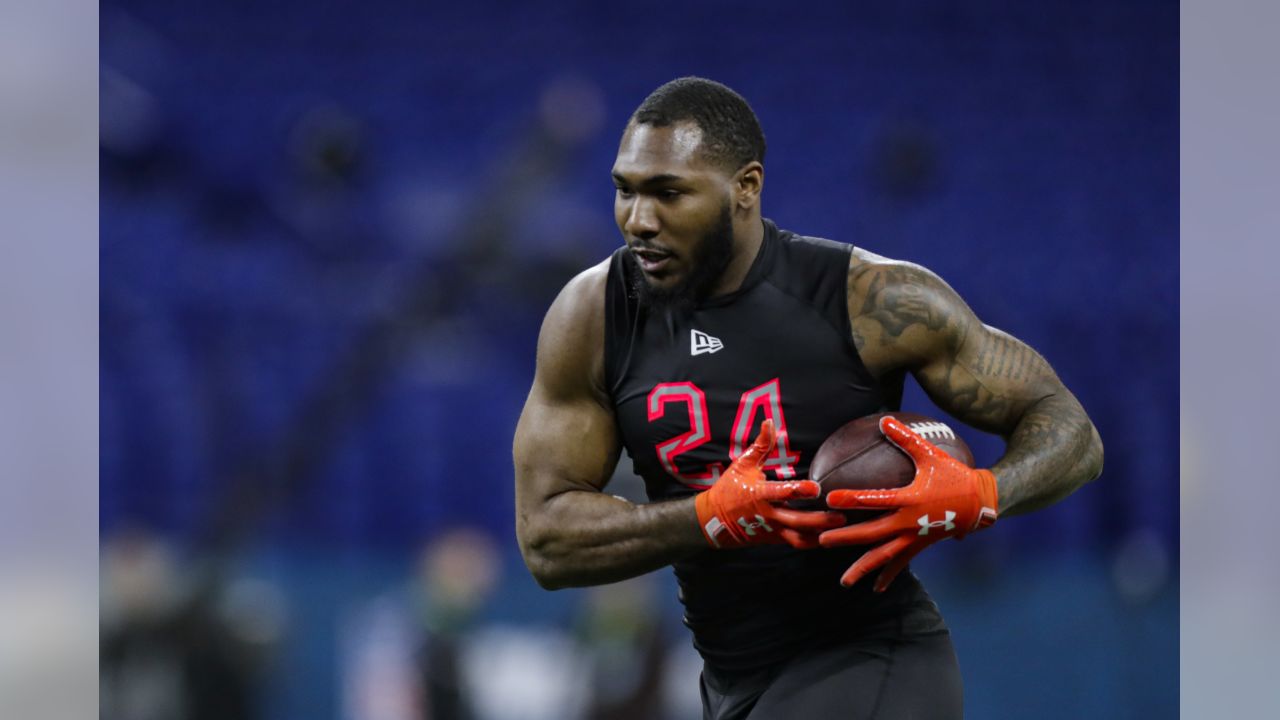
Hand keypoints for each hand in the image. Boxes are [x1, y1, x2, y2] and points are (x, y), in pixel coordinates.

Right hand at [695, 420, 846, 548]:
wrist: (713, 520)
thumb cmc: (729, 488)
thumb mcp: (742, 464)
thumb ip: (761, 445)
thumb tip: (770, 422)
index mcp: (759, 494)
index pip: (782, 492)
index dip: (799, 490)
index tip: (816, 488)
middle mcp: (768, 514)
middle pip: (797, 520)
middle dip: (820, 520)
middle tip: (841, 516)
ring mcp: (772, 530)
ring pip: (799, 537)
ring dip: (821, 535)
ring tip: (842, 531)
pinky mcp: (775, 539)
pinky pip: (797, 543)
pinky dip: (814, 542)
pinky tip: (831, 537)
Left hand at [819, 416, 998, 589]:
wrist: (981, 502)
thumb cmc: (953, 475)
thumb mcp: (930, 454)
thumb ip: (905, 438)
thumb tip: (884, 420)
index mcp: (910, 499)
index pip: (875, 500)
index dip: (853, 499)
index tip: (830, 499)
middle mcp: (909, 522)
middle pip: (872, 534)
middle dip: (845, 538)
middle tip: (821, 541)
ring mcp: (914, 538)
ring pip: (884, 557)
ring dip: (862, 568)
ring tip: (843, 582)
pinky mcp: (920, 546)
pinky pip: (901, 564)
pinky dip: (888, 576)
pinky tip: (875, 589)